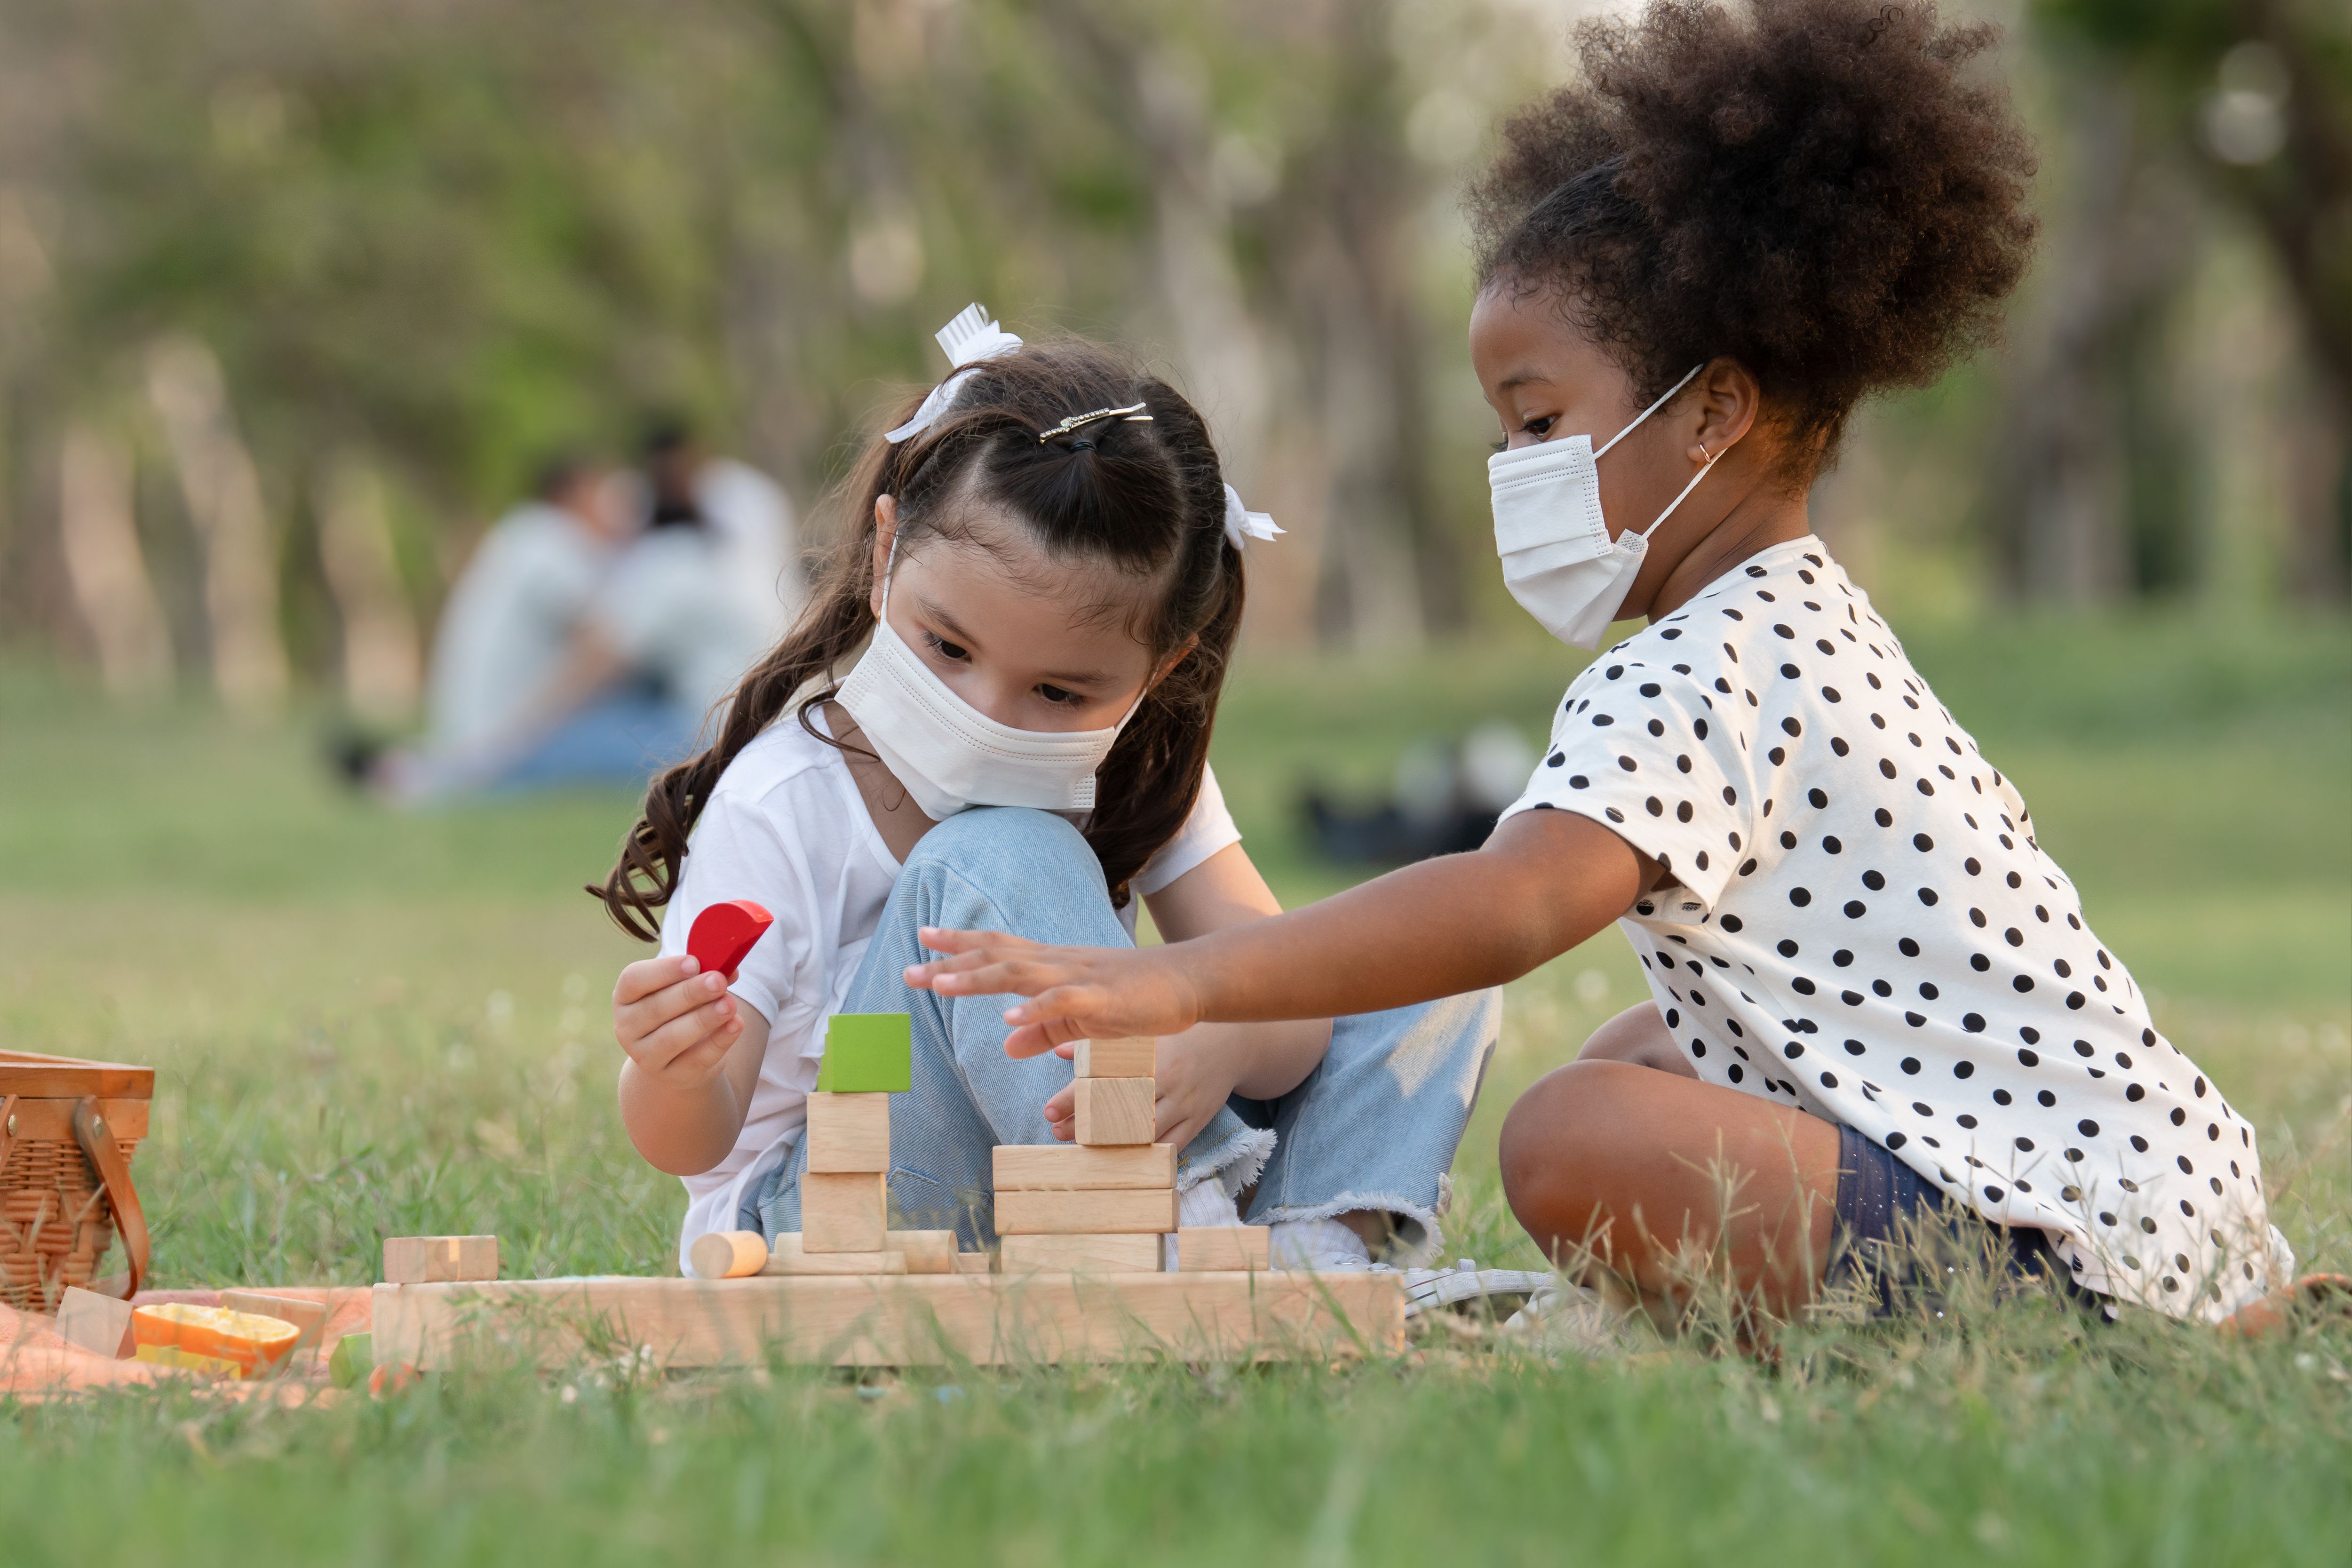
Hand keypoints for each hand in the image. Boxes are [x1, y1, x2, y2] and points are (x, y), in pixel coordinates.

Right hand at [612, 954, 741, 1089]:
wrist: (678, 1055)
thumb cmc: (681, 1008)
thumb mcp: (686, 987)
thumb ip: (704, 975)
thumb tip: (729, 969)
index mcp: (626, 996)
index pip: (633, 980)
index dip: (664, 970)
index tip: (694, 962)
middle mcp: (627, 1027)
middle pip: (655, 1008)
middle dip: (690, 993)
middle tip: (717, 981)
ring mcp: (645, 1055)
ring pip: (672, 1037)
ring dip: (704, 1019)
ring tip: (729, 1005)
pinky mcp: (671, 1075)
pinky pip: (696, 1059)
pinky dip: (719, 1041)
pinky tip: (736, 1024)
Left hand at [905, 928, 1202, 1058]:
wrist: (1189, 981)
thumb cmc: (1137, 997)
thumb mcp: (1083, 1019)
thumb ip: (1045, 1031)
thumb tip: (1007, 1043)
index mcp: (1053, 965)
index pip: (999, 948)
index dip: (960, 944)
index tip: (922, 939)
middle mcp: (1059, 963)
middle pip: (996, 957)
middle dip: (951, 962)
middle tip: (909, 969)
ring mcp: (1080, 977)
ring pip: (1020, 973)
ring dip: (978, 978)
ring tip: (941, 984)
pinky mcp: (1103, 998)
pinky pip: (1063, 1002)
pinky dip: (1035, 1009)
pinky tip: (1010, 1019)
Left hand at [1033, 1029, 1239, 1152]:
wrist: (1233, 1043)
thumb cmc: (1181, 1036)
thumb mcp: (1144, 1033)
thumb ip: (1102, 1045)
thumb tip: (1059, 1051)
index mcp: (1150, 1055)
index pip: (1104, 1079)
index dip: (1074, 1098)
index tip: (1049, 1110)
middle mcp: (1167, 1080)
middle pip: (1119, 1110)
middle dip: (1086, 1125)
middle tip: (1058, 1132)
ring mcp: (1185, 1103)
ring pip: (1144, 1131)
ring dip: (1112, 1143)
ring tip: (1084, 1148)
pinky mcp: (1199, 1120)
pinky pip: (1171, 1145)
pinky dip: (1147, 1154)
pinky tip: (1124, 1160)